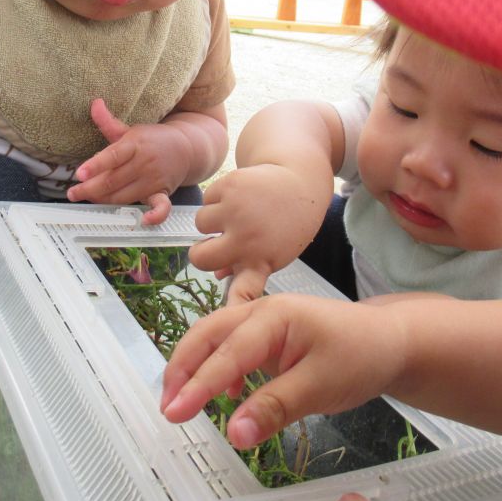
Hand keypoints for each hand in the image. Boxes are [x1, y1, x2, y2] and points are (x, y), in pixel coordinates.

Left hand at [67, 99, 193, 224]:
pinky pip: (161, 206)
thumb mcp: (130, 130)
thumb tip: (94, 103)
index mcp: (134, 144)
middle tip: (72, 193)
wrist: (187, 148)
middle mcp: (144, 163)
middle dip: (91, 189)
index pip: (113, 156)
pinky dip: (155, 215)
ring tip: (86, 199)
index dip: (96, 166)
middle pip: (114, 180)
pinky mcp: (163, 192)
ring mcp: (154, 179)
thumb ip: (108, 122)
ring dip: (104, 200)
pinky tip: (144, 220)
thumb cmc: (151, 140)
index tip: (79, 174)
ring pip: (124, 196)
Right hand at [160, 293, 396, 447]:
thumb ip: (274, 408)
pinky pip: (230, 347)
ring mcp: (262, 322)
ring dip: (194, 367)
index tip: (175, 413)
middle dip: (182, 368)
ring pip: (214, 338)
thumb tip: (234, 434)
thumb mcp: (320, 387)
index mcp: (274, 317)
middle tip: (168, 408)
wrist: (388, 341)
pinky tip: (225, 396)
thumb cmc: (360, 356)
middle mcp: (261, 312)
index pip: (227, 353)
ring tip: (181, 403)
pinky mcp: (267, 336)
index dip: (198, 385)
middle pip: (207, 333)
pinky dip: (216, 369)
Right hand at [190, 165, 329, 303]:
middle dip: (201, 251)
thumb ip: (246, 264)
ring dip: (212, 219)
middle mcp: (246, 239)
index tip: (223, 322)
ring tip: (236, 213)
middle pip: (199, 258)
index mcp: (261, 261)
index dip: (232, 306)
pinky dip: (217, 197)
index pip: (243, 291)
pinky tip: (239, 195)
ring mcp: (236, 211)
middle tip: (214, 243)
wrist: (302, 179)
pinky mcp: (230, 186)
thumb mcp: (275, 251)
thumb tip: (218, 274)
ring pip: (200, 223)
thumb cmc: (288, 222)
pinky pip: (206, 198)